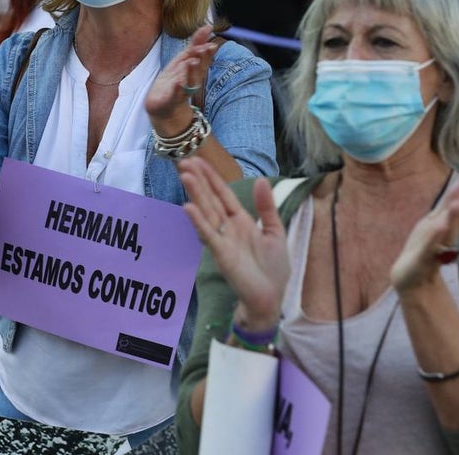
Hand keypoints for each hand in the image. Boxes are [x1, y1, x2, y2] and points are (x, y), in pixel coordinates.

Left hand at [145, 25, 217, 124]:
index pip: (203, 60)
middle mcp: (191, 82)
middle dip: (202, 60)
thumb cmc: (174, 83)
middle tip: (204, 48)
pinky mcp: (170, 100)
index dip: (207, 52)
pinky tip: (178, 82)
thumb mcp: (182, 61)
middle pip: (199, 70)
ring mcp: (181, 91)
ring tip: (192, 61)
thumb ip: (195, 45)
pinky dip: (177, 89)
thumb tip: (207, 27)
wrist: (163, 109)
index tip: (210, 43)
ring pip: (188, 82)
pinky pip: (175, 95)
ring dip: (191, 72)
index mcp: (194, 71)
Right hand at [178, 157, 290, 329]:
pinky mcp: (221, 255)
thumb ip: (266, 207)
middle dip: (199, 181)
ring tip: (185, 176)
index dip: (211, 177)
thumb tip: (260, 180)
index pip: (223, 194)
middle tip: (184, 162)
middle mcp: (228, 228)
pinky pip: (208, 235)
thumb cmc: (273, 268)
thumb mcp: (275, 231)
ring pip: (207, 212)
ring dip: (196, 194)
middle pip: (211, 199)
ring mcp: (223, 240)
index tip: (197, 160)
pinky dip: (198, 221)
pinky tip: (188, 207)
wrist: (271, 298)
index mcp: (241, 220)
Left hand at [390, 178, 458, 293]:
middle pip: (458, 218)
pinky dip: (435, 237)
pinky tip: (440, 226)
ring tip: (458, 204)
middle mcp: (445, 237)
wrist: (409, 278)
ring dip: (452, 218)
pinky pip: (429, 246)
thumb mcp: (435, 226)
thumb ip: (448, 210)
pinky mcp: (422, 258)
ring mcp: (435, 248)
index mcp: (447, 228)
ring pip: (445, 231)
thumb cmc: (425, 249)